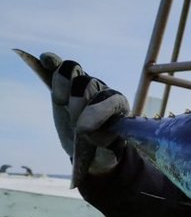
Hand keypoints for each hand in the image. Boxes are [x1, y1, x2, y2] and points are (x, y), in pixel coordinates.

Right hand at [40, 52, 129, 174]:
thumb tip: (99, 140)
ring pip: (74, 71)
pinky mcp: (66, 84)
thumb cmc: (101, 151)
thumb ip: (105, 148)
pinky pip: (59, 67)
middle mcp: (103, 91)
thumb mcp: (106, 155)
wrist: (91, 148)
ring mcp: (84, 85)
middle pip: (88, 83)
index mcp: (118, 107)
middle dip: (77, 103)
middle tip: (74, 123)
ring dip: (63, 85)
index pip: (110, 99)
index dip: (95, 112)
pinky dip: (52, 62)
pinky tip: (45, 60)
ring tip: (61, 102)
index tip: (82, 131)